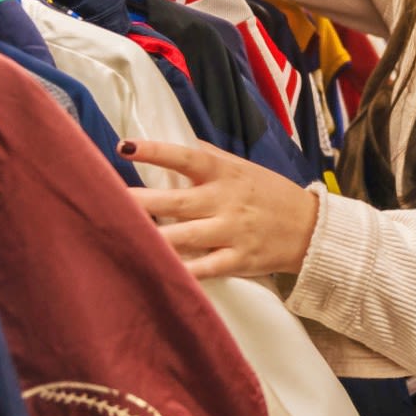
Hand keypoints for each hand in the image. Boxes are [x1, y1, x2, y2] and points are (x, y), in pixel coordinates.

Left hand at [121, 139, 320, 280]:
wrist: (312, 229)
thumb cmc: (272, 195)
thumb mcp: (244, 169)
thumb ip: (210, 158)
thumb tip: (177, 142)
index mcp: (225, 174)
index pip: (186, 157)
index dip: (155, 151)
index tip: (124, 146)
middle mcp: (225, 201)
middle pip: (175, 200)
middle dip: (139, 201)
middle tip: (103, 199)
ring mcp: (232, 232)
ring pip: (185, 236)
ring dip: (152, 238)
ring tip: (118, 238)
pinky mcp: (238, 260)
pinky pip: (205, 267)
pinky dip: (182, 272)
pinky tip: (157, 273)